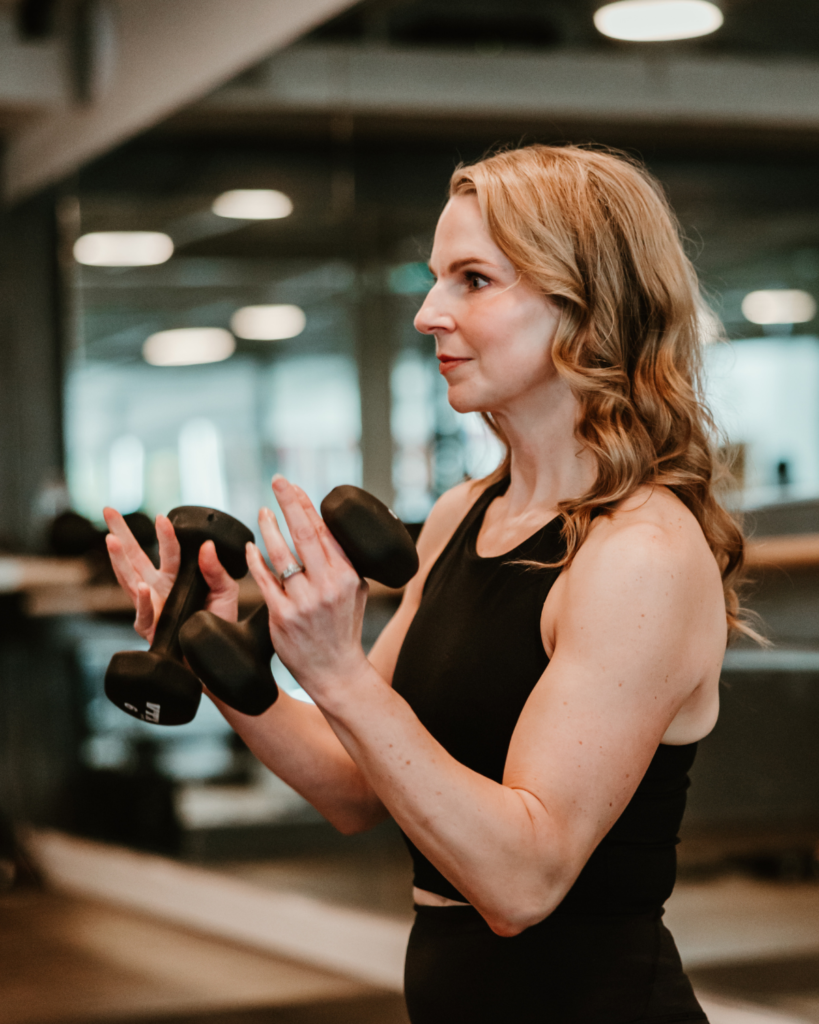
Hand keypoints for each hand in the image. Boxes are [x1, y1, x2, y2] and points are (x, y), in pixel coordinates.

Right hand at [103, 507, 239, 643]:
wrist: (214, 656)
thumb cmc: (218, 623)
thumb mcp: (225, 592)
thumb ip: (216, 571)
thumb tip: (207, 546)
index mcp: (176, 575)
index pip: (169, 550)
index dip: (164, 534)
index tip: (162, 517)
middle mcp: (159, 587)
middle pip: (135, 556)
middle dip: (121, 533)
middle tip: (108, 511)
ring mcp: (150, 605)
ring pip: (129, 579)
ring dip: (119, 560)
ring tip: (111, 540)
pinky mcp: (149, 627)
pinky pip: (144, 612)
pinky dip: (143, 600)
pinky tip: (141, 586)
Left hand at [247, 477, 368, 699]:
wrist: (336, 671)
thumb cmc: (344, 628)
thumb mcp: (356, 590)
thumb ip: (344, 561)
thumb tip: (328, 528)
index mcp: (347, 575)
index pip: (325, 530)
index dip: (306, 505)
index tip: (293, 486)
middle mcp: (327, 585)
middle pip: (305, 534)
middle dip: (289, 502)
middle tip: (277, 480)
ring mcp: (304, 601)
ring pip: (281, 554)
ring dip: (269, 527)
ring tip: (262, 511)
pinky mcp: (282, 617)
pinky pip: (265, 581)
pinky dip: (256, 560)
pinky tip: (250, 546)